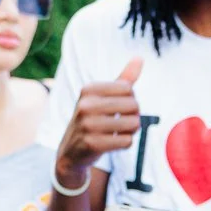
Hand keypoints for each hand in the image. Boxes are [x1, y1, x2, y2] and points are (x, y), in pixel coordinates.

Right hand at [54, 57, 142, 186]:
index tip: (121, 107)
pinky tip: (113, 143)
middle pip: (133, 105)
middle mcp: (85, 105)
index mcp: (88, 89)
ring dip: (132, 130)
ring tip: (120, 132)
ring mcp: (87, 125)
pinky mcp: (93, 144)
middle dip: (134, 115)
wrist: (71, 151)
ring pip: (133, 124)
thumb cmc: (92, 120)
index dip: (131, 99)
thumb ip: (123, 80)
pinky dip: (125, 143)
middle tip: (123, 122)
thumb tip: (140, 58)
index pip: (128, 88)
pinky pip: (127, 141)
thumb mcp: (103, 98)